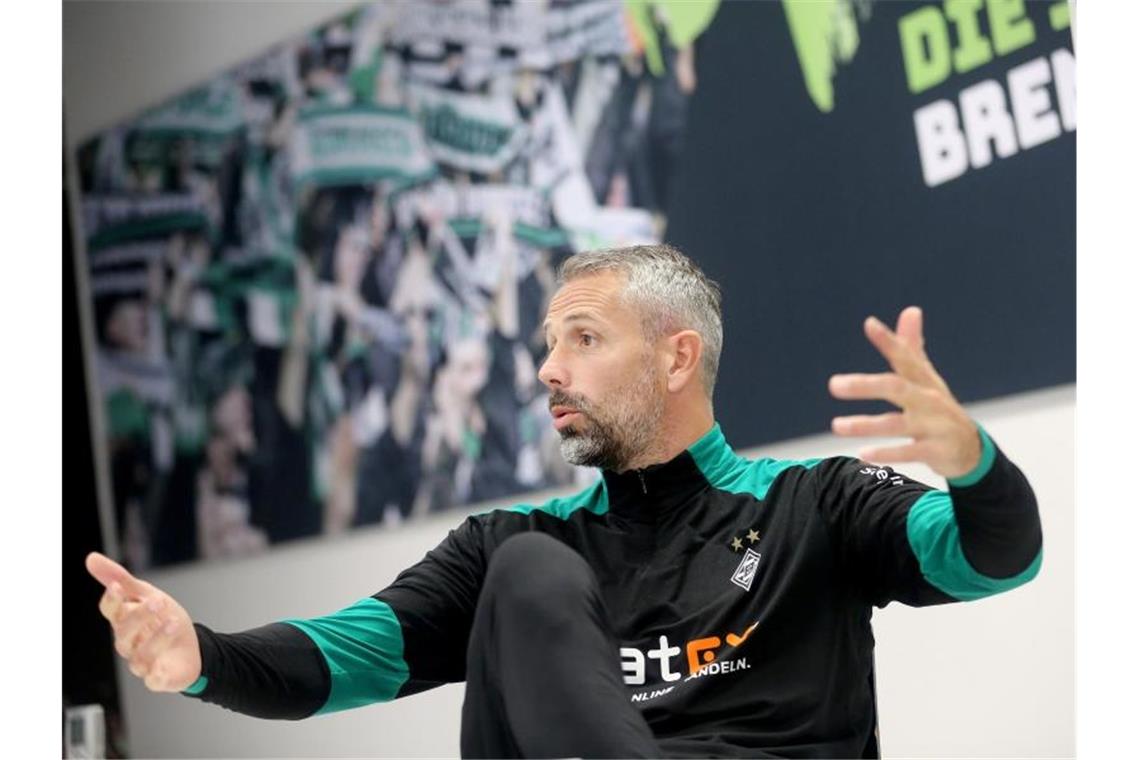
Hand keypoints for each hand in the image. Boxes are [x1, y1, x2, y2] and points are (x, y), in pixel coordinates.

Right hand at [86, 552, 201, 692]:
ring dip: (157, 638)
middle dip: (139, 616)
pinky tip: (166, 663)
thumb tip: (91, 558)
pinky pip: (154, 679)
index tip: (118, 586)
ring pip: (140, 655)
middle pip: (124, 632)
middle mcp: (128, 643)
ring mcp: (141, 662)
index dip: (112, 600)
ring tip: (173, 621)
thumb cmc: (163, 620)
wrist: (192, 646)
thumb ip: (122, 579)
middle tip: (158, 601)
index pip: (110, 611)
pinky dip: (159, 672)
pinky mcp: (157, 678)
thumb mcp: (148, 595)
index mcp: (124, 621)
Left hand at [828, 306, 980, 478]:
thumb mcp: (927, 378)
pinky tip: (862, 454)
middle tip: (833, 385)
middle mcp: (929, 400)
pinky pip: (909, 452)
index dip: (889, 341)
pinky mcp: (936, 451)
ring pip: (896, 424)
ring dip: (865, 425)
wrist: (971, 448)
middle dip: (865, 385)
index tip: (870, 324)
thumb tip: (910, 310)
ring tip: (836, 426)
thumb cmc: (939, 407)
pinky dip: (886, 453)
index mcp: (923, 380)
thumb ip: (912, 347)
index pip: (905, 357)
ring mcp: (934, 425)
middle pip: (896, 388)